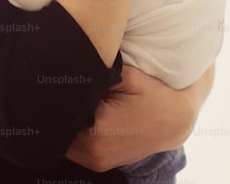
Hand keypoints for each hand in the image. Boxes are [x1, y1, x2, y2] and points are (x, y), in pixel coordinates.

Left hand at [66, 64, 214, 170]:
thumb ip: (96, 71)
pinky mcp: (99, 163)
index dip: (54, 97)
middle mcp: (94, 152)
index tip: (56, 81)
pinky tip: (79, 114)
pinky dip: (70, 133)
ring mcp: (96, 161)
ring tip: (70, 100)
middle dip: (56, 109)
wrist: (175, 121)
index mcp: (98, 131)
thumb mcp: (127, 75)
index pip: (58, 112)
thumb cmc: (152, 95)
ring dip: (62, 122)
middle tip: (60, 86)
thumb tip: (67, 65)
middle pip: (57, 128)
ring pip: (61, 140)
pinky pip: (71, 148)